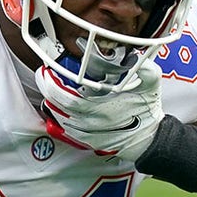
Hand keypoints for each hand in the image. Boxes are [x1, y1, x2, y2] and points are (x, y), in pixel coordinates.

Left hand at [35, 61, 164, 160]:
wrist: (149, 137)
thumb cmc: (147, 110)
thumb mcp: (152, 85)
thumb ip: (144, 69)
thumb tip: (135, 55)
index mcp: (103, 107)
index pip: (68, 98)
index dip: (53, 86)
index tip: (46, 72)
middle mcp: (92, 122)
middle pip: (59, 107)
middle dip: (48, 90)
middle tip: (44, 76)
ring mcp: (89, 133)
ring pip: (61, 119)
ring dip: (53, 103)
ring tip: (50, 88)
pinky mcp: (88, 140)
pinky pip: (67, 129)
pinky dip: (60, 117)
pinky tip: (58, 106)